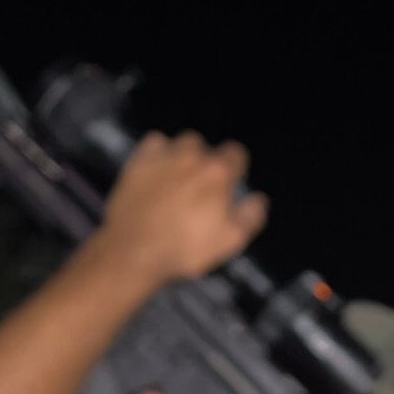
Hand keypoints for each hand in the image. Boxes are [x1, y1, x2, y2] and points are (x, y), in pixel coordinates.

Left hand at [97, 131, 268, 289]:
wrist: (133, 250)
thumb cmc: (185, 249)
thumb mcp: (230, 241)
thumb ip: (251, 216)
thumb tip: (259, 197)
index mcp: (218, 172)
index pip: (237, 153)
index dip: (236, 167)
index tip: (229, 183)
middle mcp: (193, 156)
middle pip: (207, 147)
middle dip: (208, 162)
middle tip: (200, 187)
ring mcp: (163, 155)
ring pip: (182, 142)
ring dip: (185, 155)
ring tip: (178, 176)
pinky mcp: (138, 161)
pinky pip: (155, 142)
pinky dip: (159, 151)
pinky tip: (157, 168)